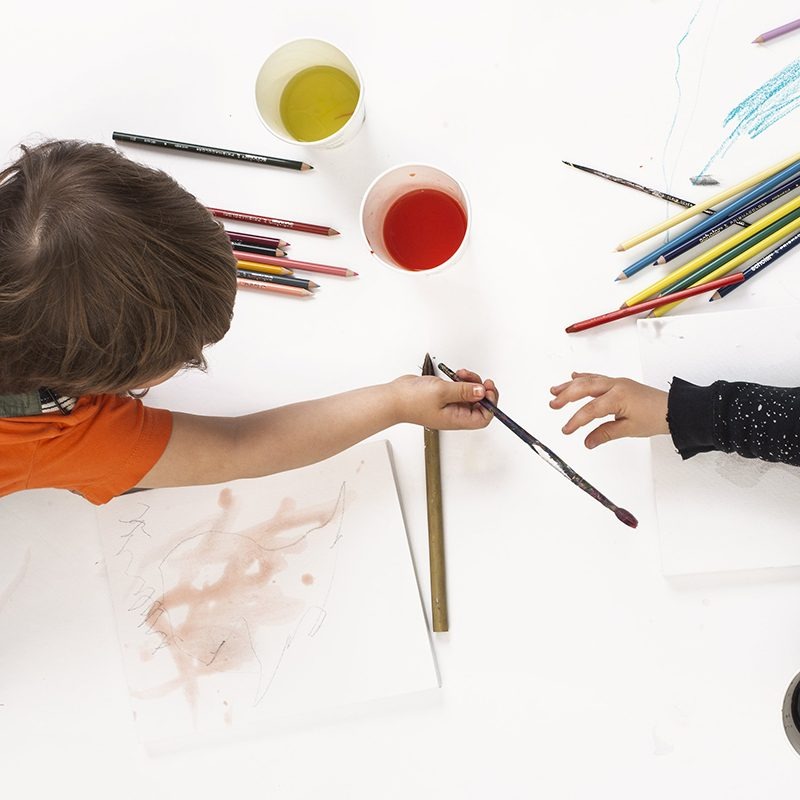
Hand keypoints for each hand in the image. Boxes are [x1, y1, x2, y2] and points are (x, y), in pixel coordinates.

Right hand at [391, 369, 498, 429]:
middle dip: (481, 390)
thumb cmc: (412, 401)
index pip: (483, 418)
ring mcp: (449, 405)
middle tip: (480, 380)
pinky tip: (456, 374)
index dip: (490, 405)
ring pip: (470, 394)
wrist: (393, 397)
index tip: (488, 390)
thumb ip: (464, 391)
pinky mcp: (444, 396)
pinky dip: (461, 380)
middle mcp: (455, 414)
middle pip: (479, 405)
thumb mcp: (442, 392)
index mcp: (456, 419)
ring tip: (462, 374)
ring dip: (471, 382)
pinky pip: (460, 389)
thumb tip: (482, 392)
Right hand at [549, 372, 667, 447]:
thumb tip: (588, 442)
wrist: (674, 409)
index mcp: (618, 397)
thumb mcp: (629, 429)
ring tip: (555, 391)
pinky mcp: (619, 383)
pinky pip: (597, 377)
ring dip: (571, 385)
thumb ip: (605, 434)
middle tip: (553, 404)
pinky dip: (584, 377)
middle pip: (585, 388)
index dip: (576, 420)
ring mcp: (617, 382)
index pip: (590, 409)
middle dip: (567, 395)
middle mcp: (615, 385)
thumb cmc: (656, 417)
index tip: (566, 430)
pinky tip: (574, 377)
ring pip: (589, 380)